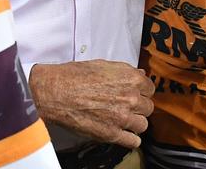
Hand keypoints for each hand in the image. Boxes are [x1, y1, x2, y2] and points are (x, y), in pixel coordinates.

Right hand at [28, 60, 154, 149]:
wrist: (55, 92)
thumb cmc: (74, 76)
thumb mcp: (102, 65)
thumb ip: (124, 71)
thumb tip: (139, 76)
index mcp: (131, 79)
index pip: (150, 88)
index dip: (140, 91)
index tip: (133, 93)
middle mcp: (131, 98)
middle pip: (148, 107)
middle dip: (138, 106)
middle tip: (125, 106)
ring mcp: (123, 118)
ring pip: (143, 124)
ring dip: (134, 122)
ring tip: (122, 119)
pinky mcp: (112, 134)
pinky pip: (133, 141)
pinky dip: (130, 138)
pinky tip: (123, 133)